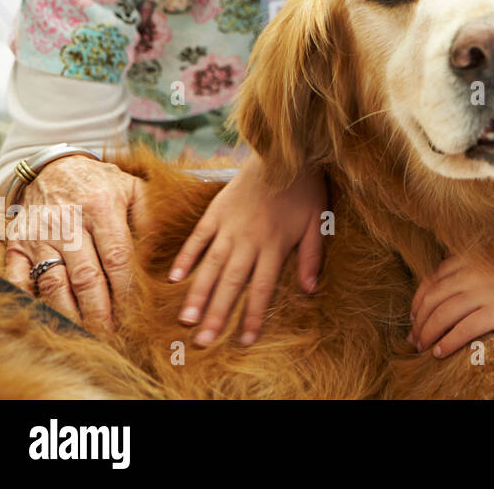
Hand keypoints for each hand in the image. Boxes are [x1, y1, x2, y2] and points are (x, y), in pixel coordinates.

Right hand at [3, 154, 147, 332]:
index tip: (136, 313)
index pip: (118, 257)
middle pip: (86, 276)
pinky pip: (18, 275)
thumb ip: (151, 217)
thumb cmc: (100, 182)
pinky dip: (27, 297)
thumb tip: (165, 255)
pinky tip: (44, 316)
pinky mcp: (18, 241)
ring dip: (69, 312)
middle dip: (100, 310)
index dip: (126, 290)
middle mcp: (69, 222)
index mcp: (102, 207)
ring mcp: (41, 234)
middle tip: (112, 334)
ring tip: (85, 333)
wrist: (54, 166)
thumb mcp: (133, 188)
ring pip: (53, 282)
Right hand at [169, 152, 326, 346]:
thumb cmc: (305, 189)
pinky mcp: (216, 211)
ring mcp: (229, 226)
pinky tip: (175, 279)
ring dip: (198, 294)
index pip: (261, 289)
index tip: (244, 341)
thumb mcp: (318, 222)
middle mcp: (249, 240)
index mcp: (274, 246)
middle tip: (204, 342)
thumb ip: (312, 256)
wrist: (284, 152)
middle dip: (218, 315)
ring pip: (211, 266)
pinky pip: (198, 238)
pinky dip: (186, 257)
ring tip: (186, 320)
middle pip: (231, 284)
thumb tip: (309, 290)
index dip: (253, 317)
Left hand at [409, 246, 493, 356]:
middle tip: (413, 335)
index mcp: (470, 258)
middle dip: (418, 320)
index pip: (431, 280)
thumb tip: (454, 277)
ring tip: (422, 346)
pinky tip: (439, 351)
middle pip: (431, 299)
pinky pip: (460, 331)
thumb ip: (475, 263)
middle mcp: (471, 274)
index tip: (415, 313)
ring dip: (427, 334)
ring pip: (440, 316)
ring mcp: (481, 293)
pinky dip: (446, 342)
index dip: (418, 299)